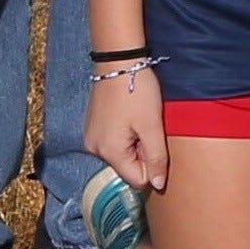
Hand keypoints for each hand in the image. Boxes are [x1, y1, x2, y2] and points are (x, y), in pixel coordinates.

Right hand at [86, 71, 167, 194]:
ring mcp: (91, 138)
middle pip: (128, 167)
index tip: (156, 142)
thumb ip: (157, 158)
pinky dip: (126, 134)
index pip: (136, 179)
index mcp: (108, 152)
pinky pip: (114, 142)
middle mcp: (95, 150)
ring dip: (136, 142)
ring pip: (122, 154)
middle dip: (143, 153)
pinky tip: (131, 116)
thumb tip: (157, 186)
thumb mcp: (152, 126)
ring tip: (140, 119)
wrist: (118, 62)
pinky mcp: (93, 128)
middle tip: (149, 127)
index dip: (153, 166)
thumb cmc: (138, 92)